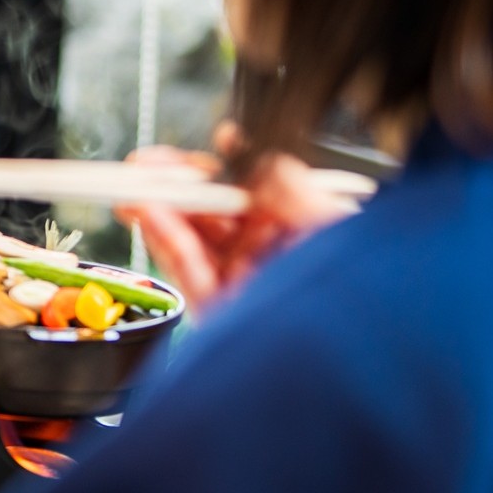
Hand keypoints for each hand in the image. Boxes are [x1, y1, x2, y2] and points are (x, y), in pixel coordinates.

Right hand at [118, 123, 359, 310]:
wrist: (356, 351)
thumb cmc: (358, 289)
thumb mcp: (326, 219)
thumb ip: (282, 179)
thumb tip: (239, 141)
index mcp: (290, 231)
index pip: (238, 194)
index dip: (206, 172)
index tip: (181, 157)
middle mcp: (263, 257)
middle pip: (205, 216)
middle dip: (169, 189)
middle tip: (140, 168)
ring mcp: (239, 285)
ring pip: (189, 241)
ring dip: (158, 210)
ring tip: (135, 186)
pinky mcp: (220, 312)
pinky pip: (188, 271)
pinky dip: (165, 240)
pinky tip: (149, 212)